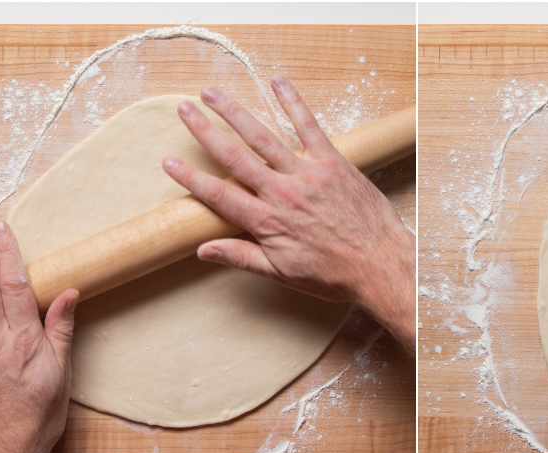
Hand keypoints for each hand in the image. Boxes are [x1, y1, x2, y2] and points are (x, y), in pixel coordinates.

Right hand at [162, 78, 413, 343]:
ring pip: (264, 137)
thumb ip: (241, 256)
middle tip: (184, 110)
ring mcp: (307, 173)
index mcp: (267, 222)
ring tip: (213, 94)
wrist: (378, 263)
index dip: (192, 178)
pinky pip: (308, 127)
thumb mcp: (281, 273)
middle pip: (235, 156)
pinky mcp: (331, 161)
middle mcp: (282, 193)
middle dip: (206, 131)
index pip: (220, 195)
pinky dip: (292, 103)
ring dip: (236, 112)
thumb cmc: (331, 274)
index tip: (169, 162)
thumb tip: (203, 251)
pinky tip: (276, 83)